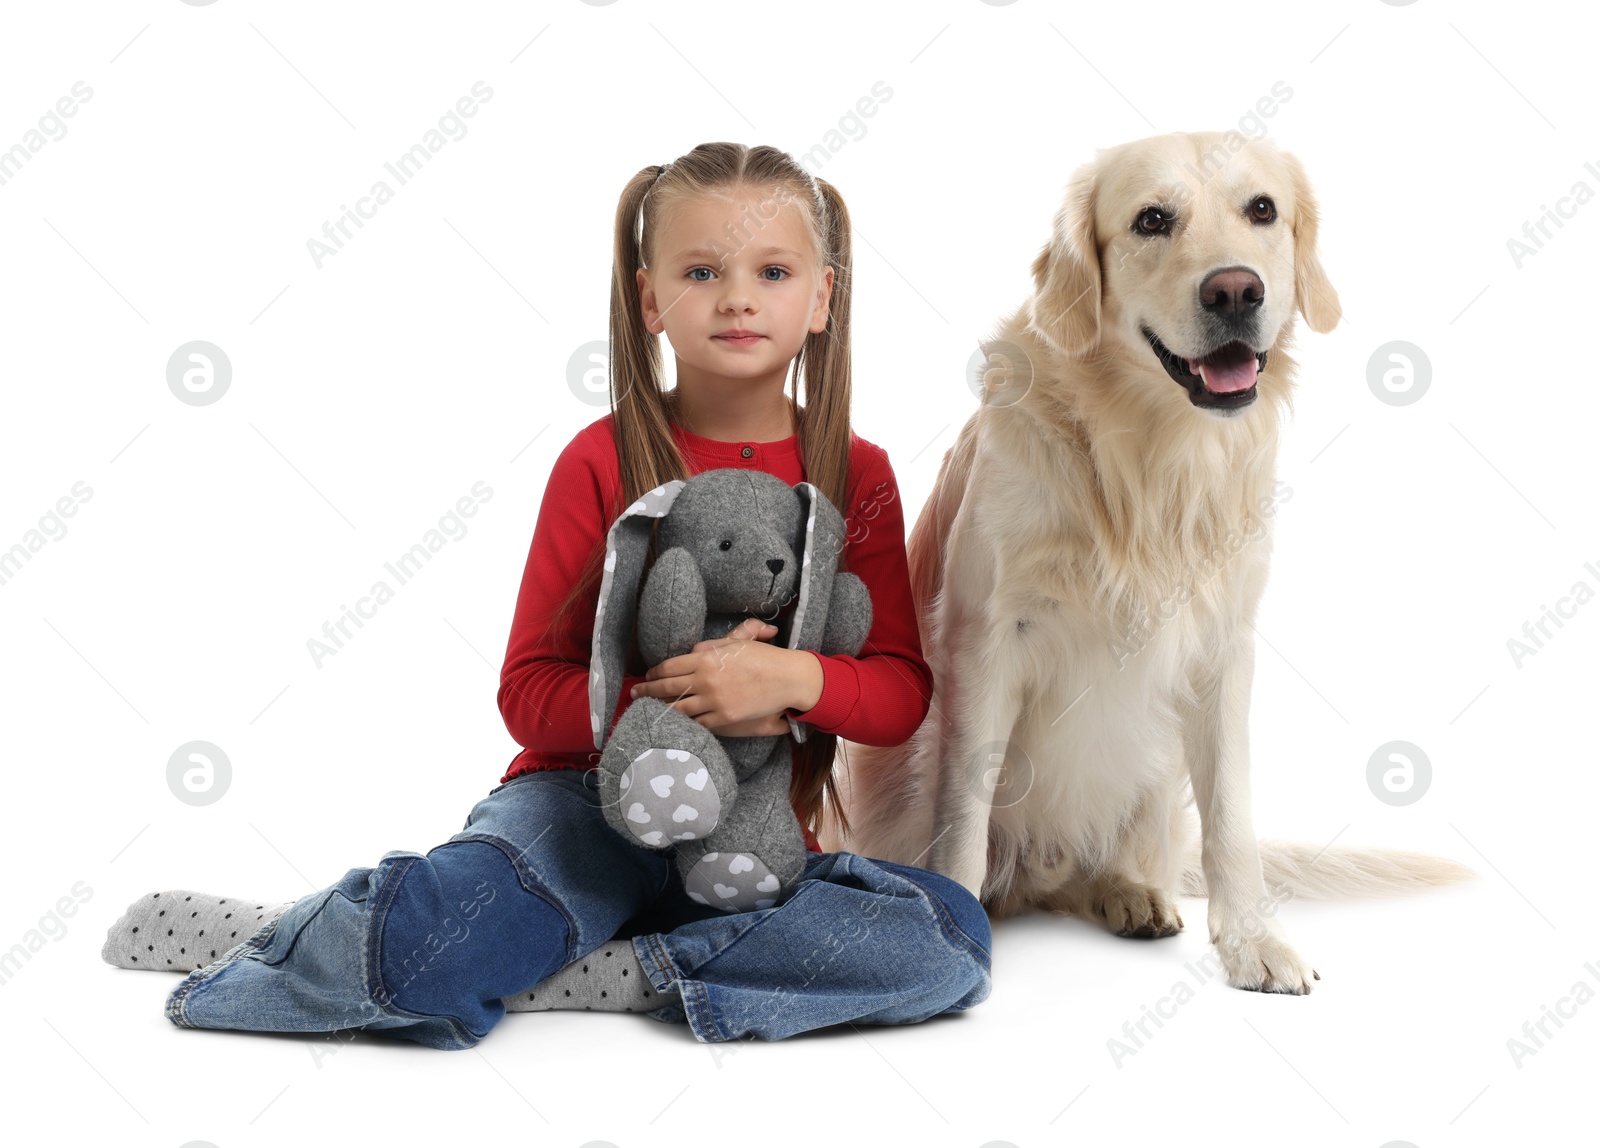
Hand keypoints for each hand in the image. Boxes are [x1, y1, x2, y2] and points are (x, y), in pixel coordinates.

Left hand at [630, 616, 821, 736]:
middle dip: (647, 691)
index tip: (647, 676)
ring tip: (649, 711)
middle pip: (667, 687)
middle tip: (635, 694)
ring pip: (678, 709)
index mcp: (706, 659)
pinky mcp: (724, 718)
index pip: (670, 666)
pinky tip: (675, 725)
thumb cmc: (764, 658)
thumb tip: (693, 651)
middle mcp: (705, 680)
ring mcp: (713, 701)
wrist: (787, 678)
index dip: (655, 673)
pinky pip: (697, 723)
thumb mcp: (736, 643)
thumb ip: (712, 646)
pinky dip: (684, 724)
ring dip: (661, 710)